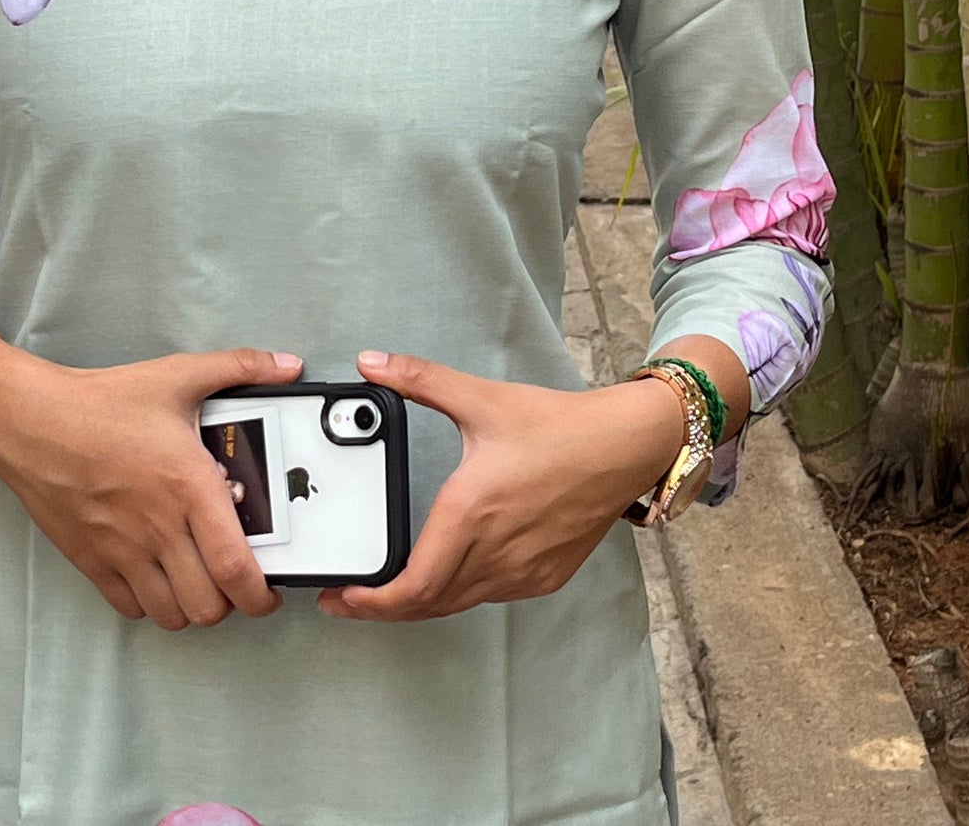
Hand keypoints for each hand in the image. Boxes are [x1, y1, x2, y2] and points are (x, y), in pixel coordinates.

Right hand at [0, 344, 303, 630]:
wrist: (30, 420)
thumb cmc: (101, 402)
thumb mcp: (177, 375)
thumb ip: (239, 368)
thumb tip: (287, 365)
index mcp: (189, 485)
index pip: (236, 567)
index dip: (261, 593)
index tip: (270, 590)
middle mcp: (159, 527)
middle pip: (208, 606)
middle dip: (231, 602)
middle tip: (234, 580)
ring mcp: (123, 551)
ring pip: (172, 615)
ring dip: (192, 607)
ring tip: (199, 581)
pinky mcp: (91, 561)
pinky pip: (130, 608)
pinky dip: (150, 604)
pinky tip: (156, 577)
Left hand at [317, 350, 684, 623]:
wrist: (624, 446)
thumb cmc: (558, 425)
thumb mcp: (480, 398)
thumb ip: (420, 379)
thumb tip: (371, 362)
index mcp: (472, 513)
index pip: (414, 585)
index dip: (374, 603)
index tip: (344, 597)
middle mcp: (497, 552)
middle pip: (429, 603)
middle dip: (385, 607)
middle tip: (350, 598)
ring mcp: (524, 571)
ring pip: (459, 603)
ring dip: (423, 601)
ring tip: (391, 587)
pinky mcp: (546, 576)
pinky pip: (491, 596)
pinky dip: (461, 593)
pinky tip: (449, 573)